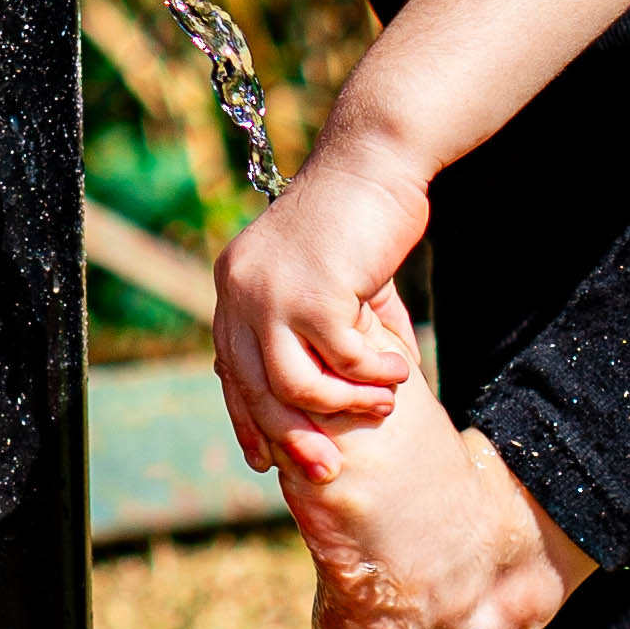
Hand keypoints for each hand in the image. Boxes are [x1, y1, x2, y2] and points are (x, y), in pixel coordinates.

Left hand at [212, 132, 430, 486]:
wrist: (373, 160)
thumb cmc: (354, 217)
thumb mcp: (316, 274)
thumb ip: (304, 324)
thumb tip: (311, 390)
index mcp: (234, 286)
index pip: (231, 370)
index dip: (248, 419)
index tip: (269, 461)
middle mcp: (240, 289)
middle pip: (256, 388)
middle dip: (293, 436)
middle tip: (328, 468)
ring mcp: (273, 292)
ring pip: (296, 384)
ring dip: (343, 402)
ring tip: (382, 401)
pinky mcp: (315, 292)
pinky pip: (342, 359)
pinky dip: (372, 372)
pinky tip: (399, 368)